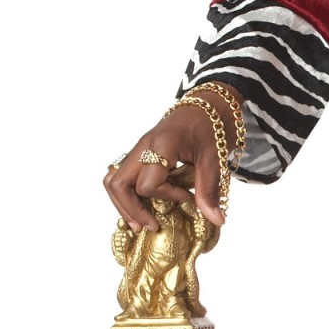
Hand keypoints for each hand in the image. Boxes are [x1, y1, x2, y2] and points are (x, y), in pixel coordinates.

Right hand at [103, 83, 241, 232]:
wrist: (208, 103)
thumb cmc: (211, 126)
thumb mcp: (214, 159)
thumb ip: (209, 190)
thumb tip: (216, 220)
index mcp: (160, 145)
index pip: (148, 184)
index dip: (167, 197)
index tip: (187, 198)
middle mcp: (142, 147)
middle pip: (117, 183)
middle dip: (130, 209)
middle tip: (149, 225)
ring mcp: (138, 149)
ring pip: (113, 179)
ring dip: (123, 203)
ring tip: (140, 222)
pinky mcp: (139, 152)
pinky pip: (121, 175)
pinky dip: (127, 193)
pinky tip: (142, 206)